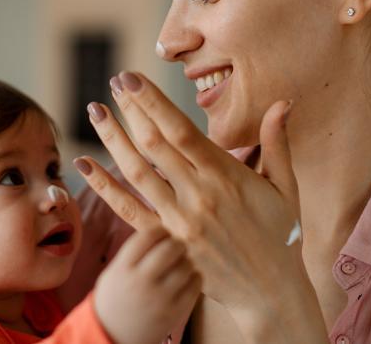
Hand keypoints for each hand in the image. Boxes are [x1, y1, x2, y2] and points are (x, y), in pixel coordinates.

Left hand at [75, 72, 325, 341]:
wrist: (269, 292)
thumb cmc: (281, 235)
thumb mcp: (286, 187)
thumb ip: (277, 143)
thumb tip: (283, 102)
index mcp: (226, 176)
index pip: (180, 130)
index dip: (152, 102)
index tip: (131, 79)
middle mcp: (198, 196)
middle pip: (153, 144)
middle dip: (131, 110)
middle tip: (113, 83)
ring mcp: (178, 221)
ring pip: (136, 172)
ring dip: (112, 139)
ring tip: (95, 112)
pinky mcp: (166, 241)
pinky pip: (127, 211)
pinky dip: (103, 187)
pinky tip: (83, 165)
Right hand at [94, 227, 200, 343]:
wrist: (112, 336)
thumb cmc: (116, 298)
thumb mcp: (115, 272)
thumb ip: (135, 252)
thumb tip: (164, 229)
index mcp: (123, 269)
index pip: (148, 236)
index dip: (160, 230)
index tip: (164, 233)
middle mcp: (140, 282)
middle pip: (170, 248)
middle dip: (177, 244)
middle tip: (177, 247)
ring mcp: (159, 299)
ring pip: (186, 266)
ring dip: (187, 261)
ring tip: (181, 264)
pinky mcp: (174, 313)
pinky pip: (195, 285)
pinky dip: (195, 277)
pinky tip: (188, 278)